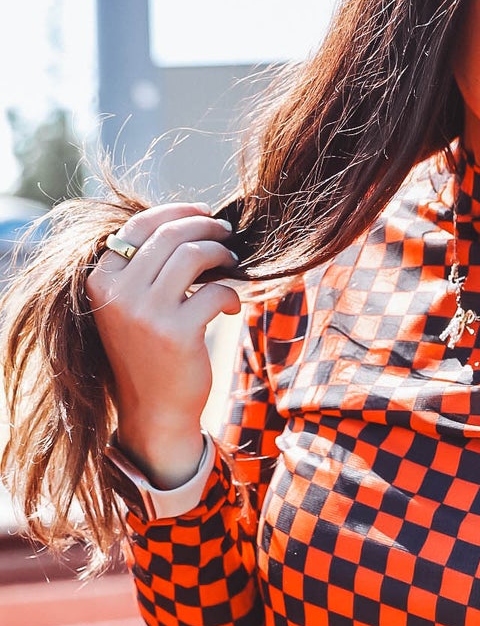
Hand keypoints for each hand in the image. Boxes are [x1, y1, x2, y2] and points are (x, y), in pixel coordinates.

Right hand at [86, 202, 243, 483]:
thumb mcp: (130, 308)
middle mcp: (118, 293)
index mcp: (100, 281)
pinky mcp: (176, 333)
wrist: (154, 412)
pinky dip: (231, 294)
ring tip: (233, 262)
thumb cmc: (148, 354)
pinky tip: (233, 306)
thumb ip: (142, 270)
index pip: (137, 226)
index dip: (176, 213)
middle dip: (206, 227)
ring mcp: (145, 313)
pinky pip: (215, 291)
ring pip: (193, 255)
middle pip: (169, 235)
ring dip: (221, 252)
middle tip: (227, 233)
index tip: (203, 214)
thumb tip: (185, 223)